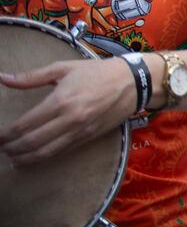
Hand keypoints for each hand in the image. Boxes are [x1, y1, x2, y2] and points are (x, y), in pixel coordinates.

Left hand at [0, 57, 134, 165]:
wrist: (133, 82)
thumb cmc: (97, 72)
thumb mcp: (64, 68)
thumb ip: (31, 76)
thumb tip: (2, 78)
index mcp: (60, 100)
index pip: (25, 124)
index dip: (7, 134)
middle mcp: (69, 119)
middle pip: (32, 142)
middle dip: (12, 148)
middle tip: (1, 148)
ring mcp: (79, 131)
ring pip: (46, 152)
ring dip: (25, 158)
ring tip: (12, 158)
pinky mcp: (88, 138)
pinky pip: (61, 151)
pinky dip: (43, 158)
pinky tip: (33, 158)